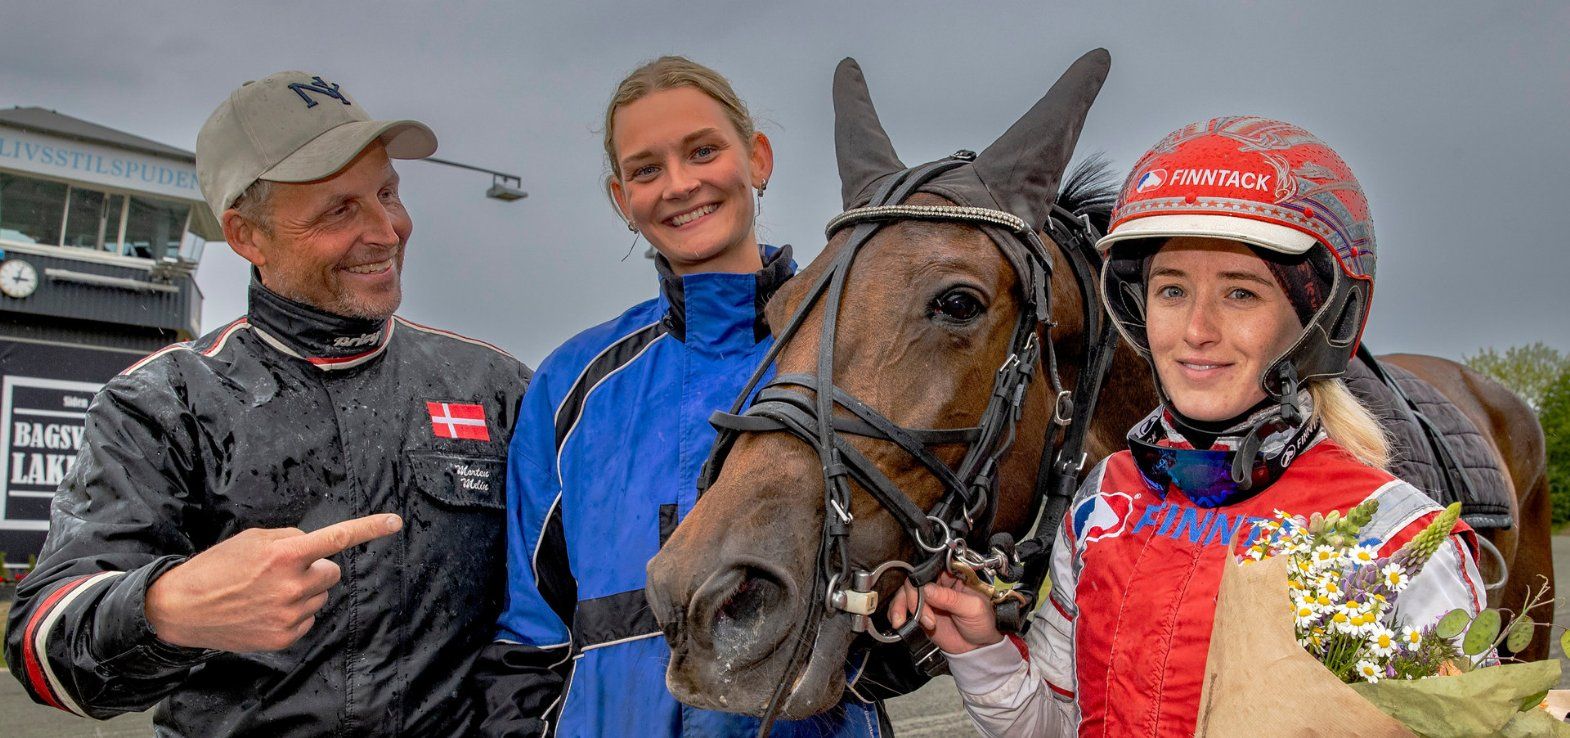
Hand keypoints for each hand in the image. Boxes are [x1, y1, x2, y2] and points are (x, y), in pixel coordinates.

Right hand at [145, 514, 402, 651]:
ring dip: (304, 591)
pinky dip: (294, 614)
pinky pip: (308, 619)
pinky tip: (266, 610)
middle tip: (284, 571)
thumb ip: (290, 538)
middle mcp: (292, 585)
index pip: (337, 538)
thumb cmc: (217, 567)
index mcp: (285, 554)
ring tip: (268, 592)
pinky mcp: (285, 637)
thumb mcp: (253, 539)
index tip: (394, 522)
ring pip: (320, 596)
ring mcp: (290, 615)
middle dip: (315, 568)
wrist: (183, 608)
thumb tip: (314, 547)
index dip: (369, 528)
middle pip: (331, 572)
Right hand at [888, 573, 1003, 654]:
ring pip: (903, 594)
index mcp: (952, 576)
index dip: (921, 578)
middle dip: (914, 600)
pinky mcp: (918, 614)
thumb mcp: (973, 608)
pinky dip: (896, 614)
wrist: (979, 648)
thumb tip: (927, 589)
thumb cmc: (983, 622)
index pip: (930, 568)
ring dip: (901, 607)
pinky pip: (900, 609)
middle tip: (925, 619)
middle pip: (913, 582)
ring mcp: (926, 600)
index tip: (922, 593)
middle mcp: (936, 585)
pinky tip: (901, 624)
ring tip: (910, 622)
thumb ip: (951, 598)